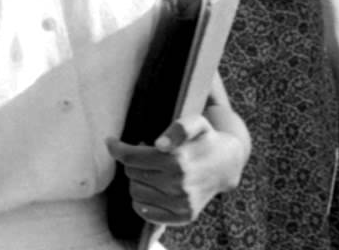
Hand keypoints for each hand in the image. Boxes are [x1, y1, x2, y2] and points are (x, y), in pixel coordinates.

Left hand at [106, 115, 244, 225]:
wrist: (226, 164)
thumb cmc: (204, 140)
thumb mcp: (196, 122)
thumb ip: (179, 127)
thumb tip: (160, 145)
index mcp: (178, 162)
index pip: (131, 158)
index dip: (116, 148)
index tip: (112, 142)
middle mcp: (180, 186)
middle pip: (131, 174)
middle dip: (133, 162)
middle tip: (145, 156)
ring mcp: (182, 204)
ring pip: (135, 192)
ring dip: (137, 180)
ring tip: (151, 171)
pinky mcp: (184, 217)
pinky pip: (146, 212)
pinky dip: (142, 201)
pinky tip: (151, 188)